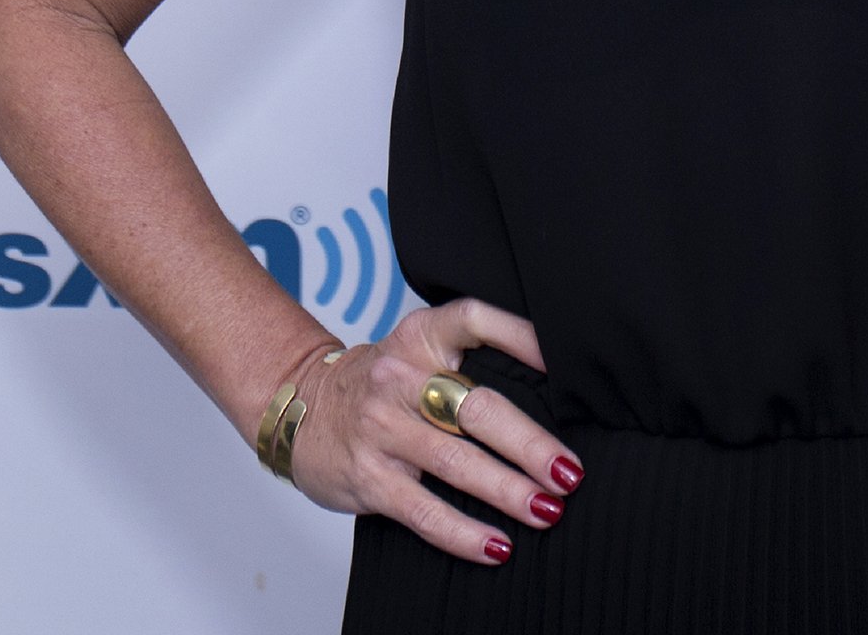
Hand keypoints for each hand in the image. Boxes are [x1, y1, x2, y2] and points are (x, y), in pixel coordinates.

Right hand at [284, 297, 585, 564]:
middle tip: (568, 471)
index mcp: (419, 337)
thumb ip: (465, 363)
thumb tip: (552, 399)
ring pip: (455, 462)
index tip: (562, 363)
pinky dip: (463, 533)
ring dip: (507, 490)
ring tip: (547, 510)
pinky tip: (497, 546)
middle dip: (528, 444)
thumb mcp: (415, 352)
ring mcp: (380, 428)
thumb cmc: (379, 385)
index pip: (473, 320)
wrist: (299, 408)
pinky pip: (423, 510)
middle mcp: (398, 378)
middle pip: (475, 406)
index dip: (520, 336)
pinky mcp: (368, 476)